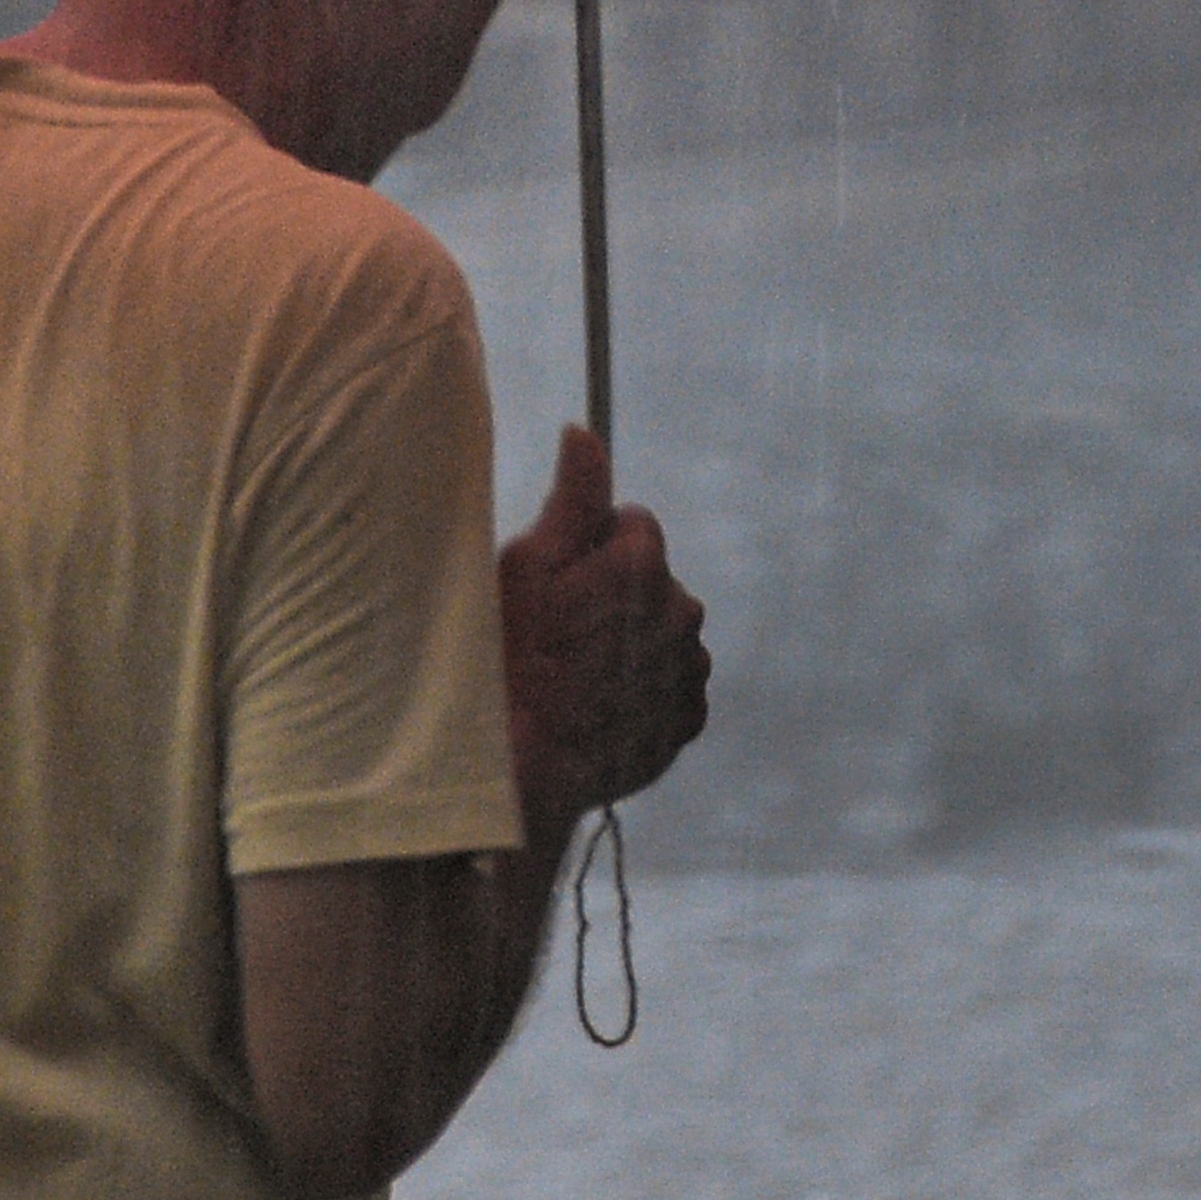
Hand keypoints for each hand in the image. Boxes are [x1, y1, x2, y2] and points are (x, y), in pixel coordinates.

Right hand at [500, 425, 708, 834]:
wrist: (521, 768)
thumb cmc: (512, 657)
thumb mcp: (526, 565)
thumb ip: (572, 495)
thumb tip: (584, 431)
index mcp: (644, 562)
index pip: (632, 523)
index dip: (589, 549)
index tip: (557, 585)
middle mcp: (683, 609)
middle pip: (652, 581)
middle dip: (615, 597)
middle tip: (560, 634)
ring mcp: (688, 669)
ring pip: (663, 635)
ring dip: (631, 645)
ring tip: (575, 676)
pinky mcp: (688, 718)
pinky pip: (671, 687)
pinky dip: (644, 692)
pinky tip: (598, 707)